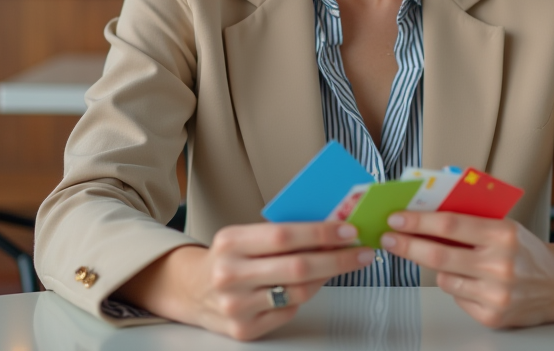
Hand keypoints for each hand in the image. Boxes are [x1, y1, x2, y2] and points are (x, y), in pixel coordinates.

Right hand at [116, 222, 373, 340]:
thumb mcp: (245, 235)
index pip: (285, 235)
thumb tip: (333, 225)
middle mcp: (230, 275)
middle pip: (297, 267)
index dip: (321, 232)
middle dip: (337, 258)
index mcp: (230, 242)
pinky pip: (288, 311)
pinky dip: (305, 295)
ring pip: (298, 292)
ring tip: (341, 264)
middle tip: (362, 251)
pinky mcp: (244, 329)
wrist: (191, 290)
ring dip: (327, 277)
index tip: (349, 230)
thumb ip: (282, 232)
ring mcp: (236, 306)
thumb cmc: (228, 257)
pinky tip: (313, 284)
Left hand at [379, 212, 553, 327]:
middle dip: (407, 244)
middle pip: (438, 253)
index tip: (396, 218)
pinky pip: (457, 297)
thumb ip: (470, 221)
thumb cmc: (527, 250)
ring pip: (444, 278)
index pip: (449, 224)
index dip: (418, 220)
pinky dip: (455, 286)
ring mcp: (496, 294)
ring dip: (435, 267)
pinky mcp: (493, 316)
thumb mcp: (504, 225)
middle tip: (389, 238)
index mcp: (503, 234)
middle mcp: (501, 265)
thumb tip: (425, 214)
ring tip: (441, 257)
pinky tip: (468, 279)